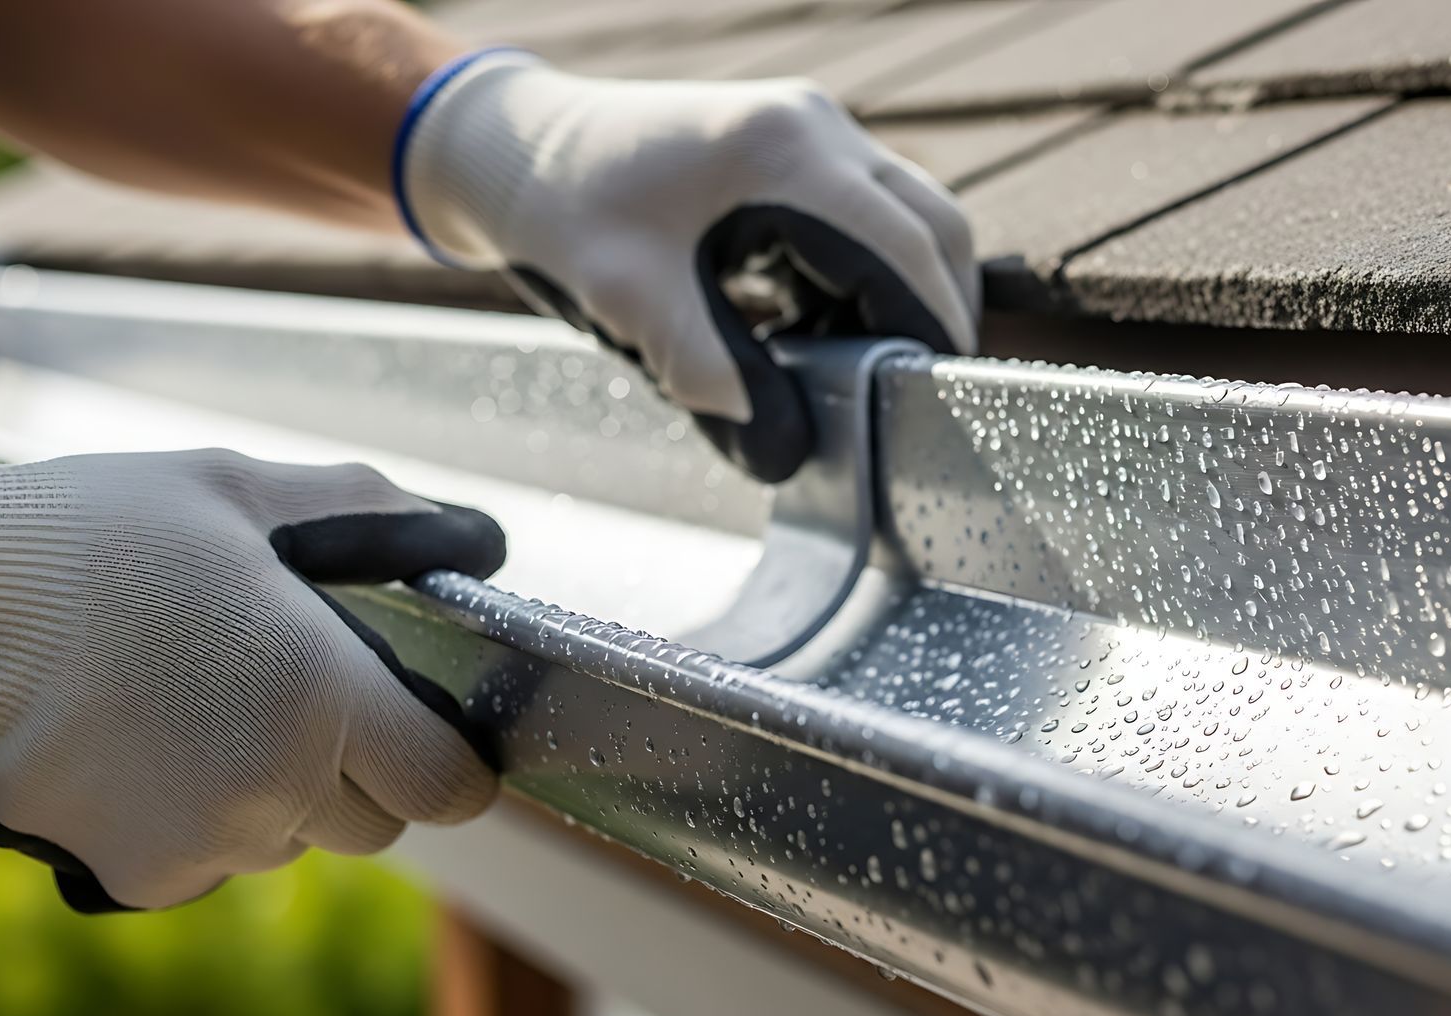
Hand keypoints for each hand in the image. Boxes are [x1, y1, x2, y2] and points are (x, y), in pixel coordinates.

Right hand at [0, 448, 504, 910]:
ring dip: (281, 794)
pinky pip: (216, 861)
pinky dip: (205, 822)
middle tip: (299, 698)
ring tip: (208, 709)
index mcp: (320, 691)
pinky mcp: (141, 874)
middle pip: (378, 821)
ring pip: (295, 841)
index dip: (455, 764)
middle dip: (363, 771)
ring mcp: (207, 839)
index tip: (433, 735)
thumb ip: (374, 516)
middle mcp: (276, 783)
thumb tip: (466, 538)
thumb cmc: (95, 536)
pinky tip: (154, 749)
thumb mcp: (245, 492)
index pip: (449, 784)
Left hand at [398, 52, 981, 481]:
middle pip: (932, 225)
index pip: (904, 252)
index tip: (934, 396)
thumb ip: (719, 385)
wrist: (516, 151)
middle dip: (934, 312)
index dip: (930, 329)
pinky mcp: (795, 141)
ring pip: (907, 215)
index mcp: (782, 157)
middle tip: (911, 392)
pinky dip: (862, 271)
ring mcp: (809, 126)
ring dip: (898, 291)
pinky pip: (866, 210)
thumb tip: (788, 454)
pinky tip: (812, 324)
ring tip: (850, 364)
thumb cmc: (563, 215)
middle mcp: (813, 126)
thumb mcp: (638, 311)